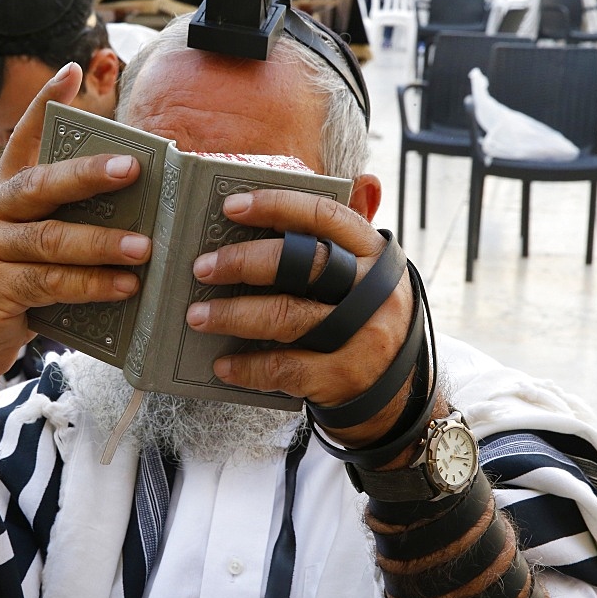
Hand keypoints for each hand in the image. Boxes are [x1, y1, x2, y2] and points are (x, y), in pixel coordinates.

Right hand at [0, 63, 150, 390]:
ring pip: (50, 239)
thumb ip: (63, 229)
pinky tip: (124, 286)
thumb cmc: (9, 291)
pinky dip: (91, 285)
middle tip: (134, 168)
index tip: (70, 73)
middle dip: (90, 173)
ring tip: (146, 247)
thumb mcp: (29, 251)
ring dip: (102, 243)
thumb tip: (137, 221)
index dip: (44, 106)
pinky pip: (49, 283)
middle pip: (41, 184)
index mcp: (1, 198)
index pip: (21, 141)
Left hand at [187, 189, 414, 448]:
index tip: (230, 206)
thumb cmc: (359, 318)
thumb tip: (246, 228)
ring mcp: (363, 335)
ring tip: (197, 315)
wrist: (398, 391)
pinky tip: (222, 364)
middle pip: (303, 264)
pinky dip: (248, 366)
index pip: (324, 217)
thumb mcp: (357, 278)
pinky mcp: (345, 376)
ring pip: (287, 317)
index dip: (276, 206)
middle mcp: (374, 290)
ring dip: (234, 314)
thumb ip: (321, 250)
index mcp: (372, 252)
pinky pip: (286, 368)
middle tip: (202, 267)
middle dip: (245, 261)